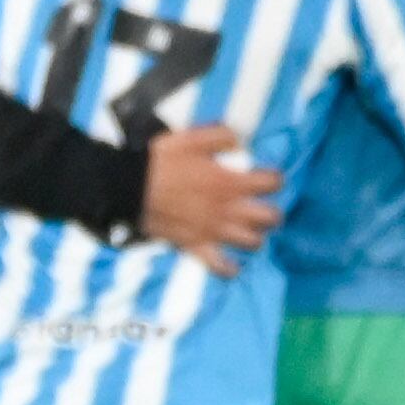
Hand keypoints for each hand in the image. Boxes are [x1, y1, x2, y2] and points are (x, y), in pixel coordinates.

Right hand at [139, 124, 279, 272]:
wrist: (130, 188)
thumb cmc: (161, 161)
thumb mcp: (192, 137)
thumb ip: (221, 136)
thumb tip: (239, 142)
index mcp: (230, 181)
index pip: (271, 183)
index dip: (274, 179)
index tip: (268, 179)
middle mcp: (228, 209)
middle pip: (269, 218)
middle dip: (271, 213)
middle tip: (261, 208)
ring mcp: (214, 231)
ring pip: (252, 242)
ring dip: (254, 236)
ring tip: (247, 231)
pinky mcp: (197, 247)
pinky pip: (220, 266)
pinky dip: (229, 268)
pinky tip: (232, 265)